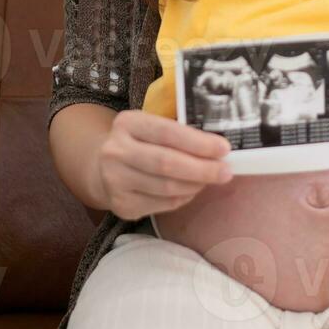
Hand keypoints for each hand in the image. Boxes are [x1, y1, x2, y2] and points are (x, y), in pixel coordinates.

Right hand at [93, 110, 234, 220]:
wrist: (101, 168)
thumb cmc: (141, 142)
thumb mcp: (152, 126)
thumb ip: (180, 132)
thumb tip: (220, 147)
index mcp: (128, 123)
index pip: (167, 132)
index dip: (198, 142)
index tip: (224, 149)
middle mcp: (115, 151)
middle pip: (166, 163)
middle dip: (202, 169)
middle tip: (226, 171)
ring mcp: (115, 181)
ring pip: (166, 188)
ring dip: (195, 185)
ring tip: (211, 179)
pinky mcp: (121, 205)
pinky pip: (162, 204)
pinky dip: (183, 198)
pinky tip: (191, 190)